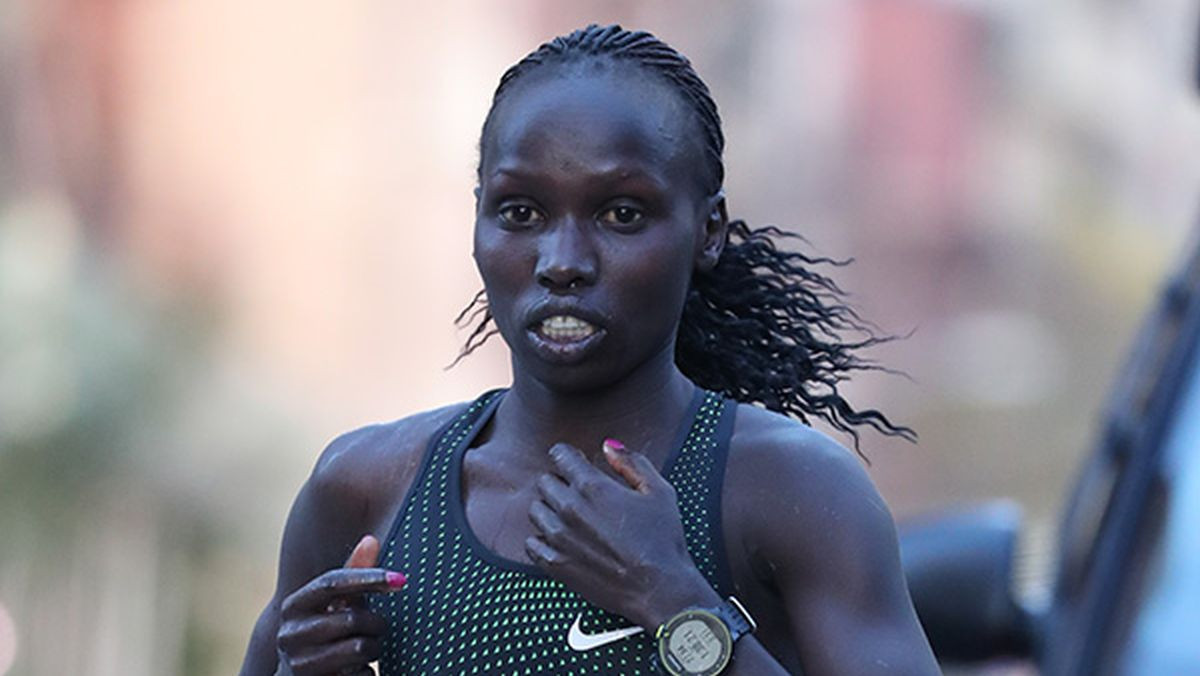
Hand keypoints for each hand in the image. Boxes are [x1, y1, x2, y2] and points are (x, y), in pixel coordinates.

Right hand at [277, 535, 405, 674]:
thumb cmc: (326, 635)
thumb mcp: (334, 605)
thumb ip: (352, 575)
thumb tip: (371, 540)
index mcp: (294, 606)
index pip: (332, 582)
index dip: (368, 578)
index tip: (400, 579)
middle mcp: (289, 635)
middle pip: (352, 619)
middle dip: (376, 624)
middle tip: (378, 628)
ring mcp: (299, 665)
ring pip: (360, 647)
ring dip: (374, 648)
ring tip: (368, 649)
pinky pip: (363, 674)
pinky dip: (368, 672)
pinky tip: (357, 671)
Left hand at [526, 440, 717, 629]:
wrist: (659, 589)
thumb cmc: (663, 540)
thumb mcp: (659, 492)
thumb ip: (631, 463)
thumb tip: (609, 445)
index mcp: (592, 486)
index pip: (560, 455)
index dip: (568, 456)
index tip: (575, 462)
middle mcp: (569, 508)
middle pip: (545, 482)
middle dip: (560, 482)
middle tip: (578, 494)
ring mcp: (559, 538)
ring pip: (535, 510)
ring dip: (549, 510)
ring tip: (570, 518)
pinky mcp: (555, 564)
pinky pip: (531, 544)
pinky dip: (541, 540)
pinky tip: (561, 541)